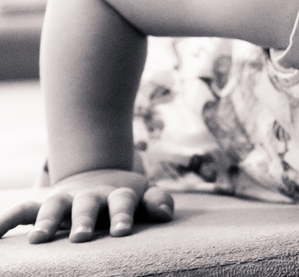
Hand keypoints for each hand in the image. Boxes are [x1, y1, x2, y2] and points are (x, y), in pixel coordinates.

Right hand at [0, 169, 173, 242]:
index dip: (122, 215)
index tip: (121, 231)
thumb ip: (158, 201)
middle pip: (86, 204)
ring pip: (53, 206)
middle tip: (81, 237)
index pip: (122, 202)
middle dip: (83, 219)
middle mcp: (89, 196)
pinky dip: (7, 219)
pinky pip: (23, 210)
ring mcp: (65, 200)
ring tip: (38, 240)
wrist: (98, 175)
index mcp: (117, 194)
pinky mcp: (44, 205)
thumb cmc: (126, 195)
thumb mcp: (146, 194)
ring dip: (46, 220)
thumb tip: (165, 213)